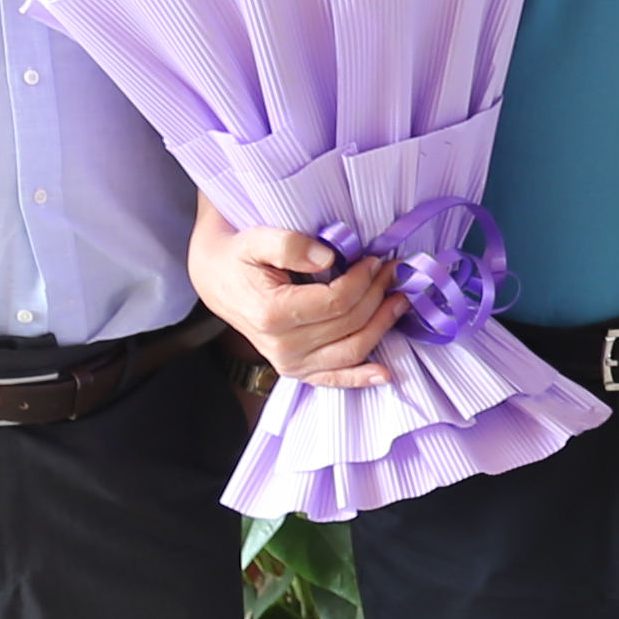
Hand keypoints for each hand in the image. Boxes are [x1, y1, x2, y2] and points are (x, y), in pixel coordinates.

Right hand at [195, 202, 401, 389]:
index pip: (335, 302)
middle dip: (377, 296)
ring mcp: (290, 363)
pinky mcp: (297, 371)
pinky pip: (334, 379)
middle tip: (392, 271)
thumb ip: (289, 244)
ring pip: (351, 351)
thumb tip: (328, 257)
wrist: (219, 281)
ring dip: (382, 326)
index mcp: (273, 314)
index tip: (374, 259)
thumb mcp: (256, 239)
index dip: (362, 281)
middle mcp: (282, 347)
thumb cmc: (239, 257)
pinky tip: (386, 374)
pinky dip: (361, 377)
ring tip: (399, 300)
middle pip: (349, 324)